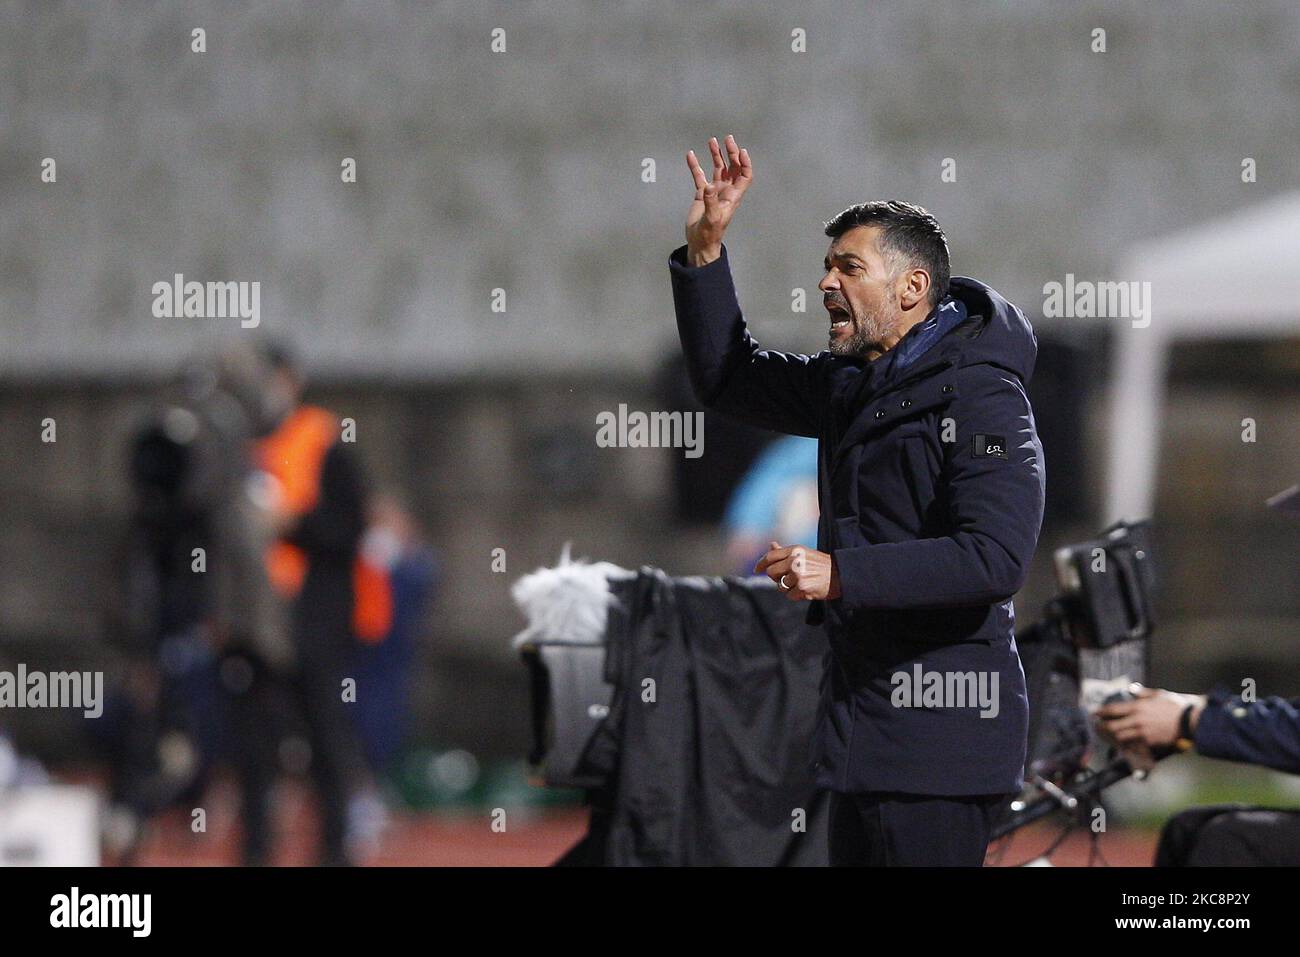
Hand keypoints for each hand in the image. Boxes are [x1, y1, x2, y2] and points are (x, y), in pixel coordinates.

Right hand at [684, 134, 752, 266]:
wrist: (700, 242)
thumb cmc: (710, 234)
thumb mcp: (712, 218)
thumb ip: (711, 202)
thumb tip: (709, 186)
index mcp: (733, 196)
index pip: (744, 175)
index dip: (745, 163)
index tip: (740, 151)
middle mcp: (726, 191)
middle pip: (732, 168)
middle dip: (731, 153)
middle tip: (727, 139)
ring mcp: (714, 191)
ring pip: (718, 168)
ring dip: (716, 155)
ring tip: (712, 141)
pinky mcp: (702, 194)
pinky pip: (700, 176)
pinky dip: (696, 165)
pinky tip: (690, 155)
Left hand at [755, 541, 840, 600]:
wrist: (840, 576)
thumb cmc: (820, 564)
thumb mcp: (803, 553)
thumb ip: (785, 552)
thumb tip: (771, 545)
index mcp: (794, 550)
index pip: (770, 556)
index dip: (761, 564)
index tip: (756, 569)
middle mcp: (795, 561)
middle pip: (771, 572)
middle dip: (777, 578)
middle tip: (789, 578)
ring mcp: (798, 575)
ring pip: (780, 586)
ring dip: (788, 587)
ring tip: (803, 582)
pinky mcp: (802, 588)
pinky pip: (789, 595)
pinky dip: (796, 595)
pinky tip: (807, 589)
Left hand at [1097, 686, 1206, 748]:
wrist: (1187, 722)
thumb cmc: (1174, 707)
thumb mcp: (1158, 694)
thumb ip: (1143, 693)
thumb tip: (1133, 690)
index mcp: (1137, 707)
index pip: (1112, 710)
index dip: (1101, 712)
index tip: (1095, 713)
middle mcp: (1136, 720)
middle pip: (1112, 726)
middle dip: (1102, 727)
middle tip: (1098, 727)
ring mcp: (1142, 732)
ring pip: (1119, 737)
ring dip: (1112, 737)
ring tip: (1108, 735)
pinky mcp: (1148, 742)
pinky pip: (1132, 744)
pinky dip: (1126, 744)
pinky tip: (1123, 742)